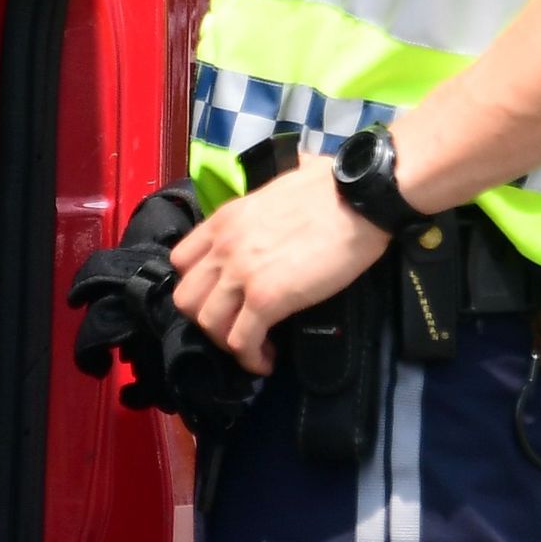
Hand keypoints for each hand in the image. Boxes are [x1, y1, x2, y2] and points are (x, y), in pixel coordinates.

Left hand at [169, 164, 389, 373]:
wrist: (359, 198)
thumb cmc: (334, 186)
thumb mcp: (280, 184)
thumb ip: (269, 197)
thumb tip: (291, 182)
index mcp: (225, 219)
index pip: (181, 260)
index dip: (198, 285)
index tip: (221, 297)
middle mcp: (224, 246)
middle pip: (186, 298)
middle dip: (207, 319)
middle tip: (235, 326)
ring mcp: (241, 273)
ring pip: (208, 324)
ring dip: (227, 342)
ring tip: (254, 347)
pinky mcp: (267, 298)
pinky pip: (241, 341)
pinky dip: (250, 358)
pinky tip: (267, 359)